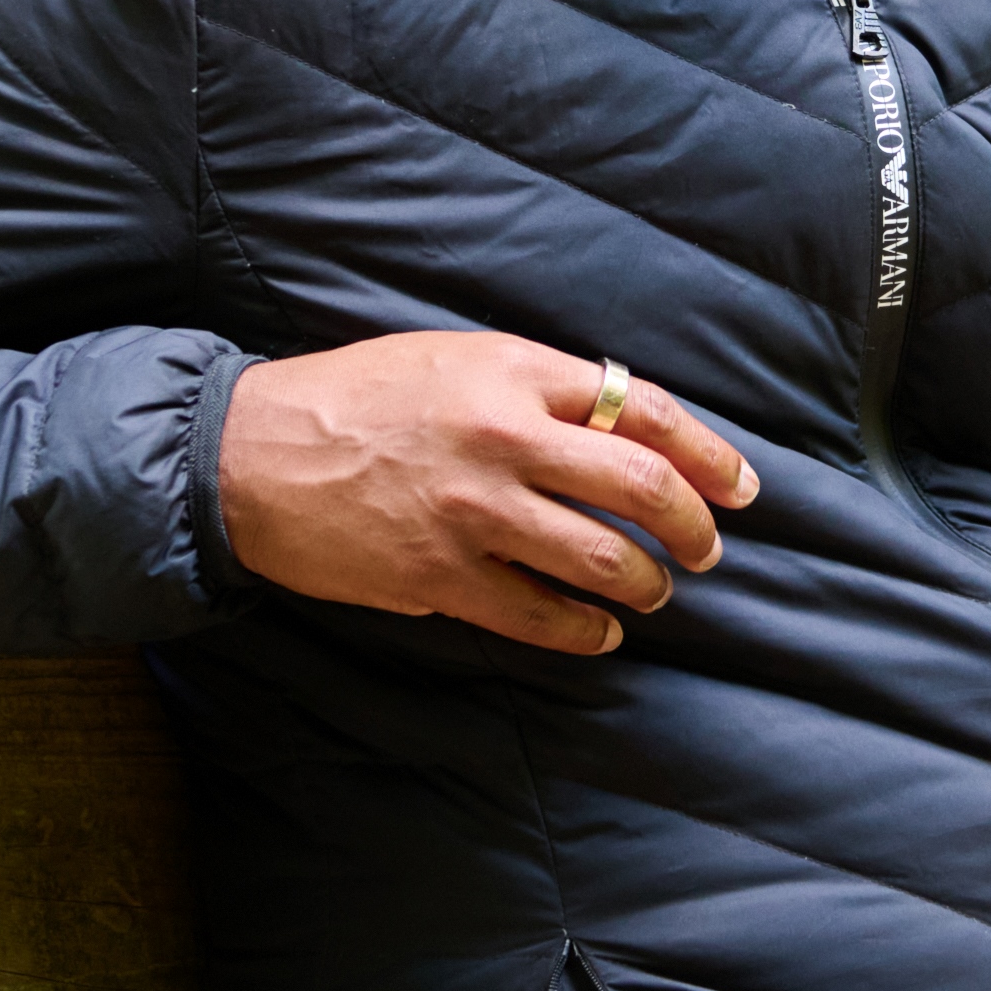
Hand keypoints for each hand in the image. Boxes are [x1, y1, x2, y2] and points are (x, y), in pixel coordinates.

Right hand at [219, 332, 758, 654]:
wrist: (250, 455)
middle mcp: (504, 439)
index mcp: (513, 373)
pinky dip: (586, 631)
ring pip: (604, 559)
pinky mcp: (442, 576)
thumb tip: (621, 427)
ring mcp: (475, 513)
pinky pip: (541, 615)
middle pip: (643, 486)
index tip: (740, 485)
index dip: (709, 452)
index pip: (644, 410)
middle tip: (708, 548)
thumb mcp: (454, 358)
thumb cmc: (354, 397)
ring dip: (648, 583)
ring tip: (656, 591)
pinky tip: (601, 632)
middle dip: (694, 527)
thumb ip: (536, 387)